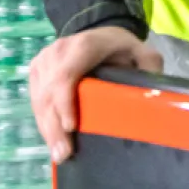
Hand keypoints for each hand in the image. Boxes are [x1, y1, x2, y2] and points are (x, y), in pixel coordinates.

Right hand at [27, 25, 162, 162]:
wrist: (101, 33)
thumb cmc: (122, 49)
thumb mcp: (142, 53)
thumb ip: (150, 68)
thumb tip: (154, 96)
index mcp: (85, 45)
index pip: (66, 75)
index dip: (65, 102)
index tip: (71, 128)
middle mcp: (59, 50)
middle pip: (49, 92)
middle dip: (54, 126)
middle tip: (63, 155)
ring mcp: (44, 60)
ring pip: (39, 98)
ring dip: (46, 129)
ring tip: (58, 155)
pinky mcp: (37, 70)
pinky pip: (35, 99)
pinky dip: (42, 121)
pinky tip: (52, 141)